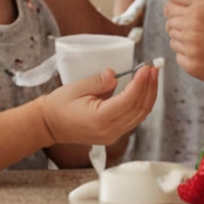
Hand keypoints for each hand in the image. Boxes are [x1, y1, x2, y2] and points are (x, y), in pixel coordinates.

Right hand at [37, 65, 157, 145]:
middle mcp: (109, 131)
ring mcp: (112, 135)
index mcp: (100, 119)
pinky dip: (141, 103)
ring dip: (149, 95)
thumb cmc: (59, 106)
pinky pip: (133, 119)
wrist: (49, 125)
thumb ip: (99, 82)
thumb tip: (115, 74)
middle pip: (139, 109)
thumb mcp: (77, 88)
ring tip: (152, 76)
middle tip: (153, 69)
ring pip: (140, 115)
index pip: (129, 101)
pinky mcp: (113, 134)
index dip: (141, 83)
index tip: (146, 68)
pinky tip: (144, 90)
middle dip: (150, 87)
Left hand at [164, 0, 203, 91]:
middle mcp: (194, 22)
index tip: (180, 4)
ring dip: (183, 37)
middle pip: (168, 14)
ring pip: (172, 35)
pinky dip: (188, 54)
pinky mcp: (192, 64)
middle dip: (178, 17)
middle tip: (197, 25)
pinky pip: (178, 54)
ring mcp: (191, 44)